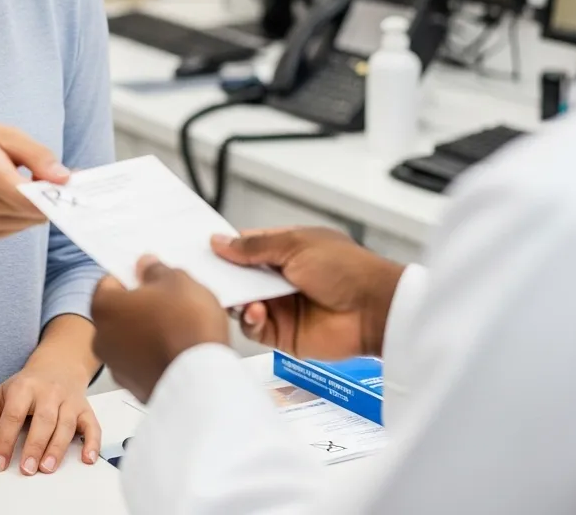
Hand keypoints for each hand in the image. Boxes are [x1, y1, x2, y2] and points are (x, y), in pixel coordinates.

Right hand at [0, 120, 67, 241]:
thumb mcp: (4, 133)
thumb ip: (37, 155)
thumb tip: (65, 178)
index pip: (29, 197)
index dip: (55, 194)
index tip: (74, 183)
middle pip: (33, 211)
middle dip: (51, 196)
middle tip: (55, 175)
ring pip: (28, 222)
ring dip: (37, 205)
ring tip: (28, 180)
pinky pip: (17, 227)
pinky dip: (23, 213)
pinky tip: (12, 195)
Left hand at [0, 347, 99, 474]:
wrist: (58, 364)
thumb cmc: (28, 384)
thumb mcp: (2, 392)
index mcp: (24, 387)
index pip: (13, 413)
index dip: (5, 440)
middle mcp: (49, 392)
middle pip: (43, 419)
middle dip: (35, 445)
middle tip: (26, 468)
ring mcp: (69, 400)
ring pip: (66, 424)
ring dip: (57, 448)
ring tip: (46, 467)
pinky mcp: (85, 408)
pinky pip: (92, 425)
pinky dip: (92, 443)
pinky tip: (87, 458)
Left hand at [91, 257, 229, 403]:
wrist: (203, 381)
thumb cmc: (187, 330)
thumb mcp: (178, 281)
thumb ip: (156, 270)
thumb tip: (148, 267)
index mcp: (105, 307)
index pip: (109, 283)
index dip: (131, 277)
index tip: (149, 276)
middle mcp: (102, 339)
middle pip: (119, 313)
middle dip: (140, 307)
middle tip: (169, 302)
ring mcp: (118, 367)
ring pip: (130, 340)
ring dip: (147, 334)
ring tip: (179, 329)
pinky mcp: (136, 389)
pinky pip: (142, 364)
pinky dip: (155, 357)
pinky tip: (178, 351)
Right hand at [212, 228, 403, 358]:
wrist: (375, 308)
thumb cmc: (345, 268)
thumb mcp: (295, 245)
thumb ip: (253, 247)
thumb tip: (219, 241)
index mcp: (283, 249)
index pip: (244, 247)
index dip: (224, 249)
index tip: (201, 251)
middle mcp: (279, 278)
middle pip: (239, 277)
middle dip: (223, 277)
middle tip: (205, 277)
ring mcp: (280, 306)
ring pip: (242, 303)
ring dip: (237, 299)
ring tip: (240, 296)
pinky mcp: (283, 334)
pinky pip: (253, 328)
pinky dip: (249, 320)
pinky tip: (257, 311)